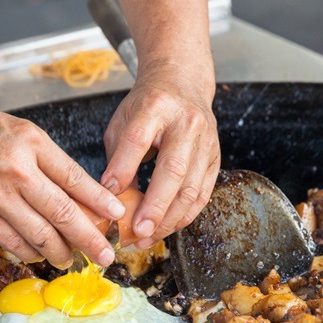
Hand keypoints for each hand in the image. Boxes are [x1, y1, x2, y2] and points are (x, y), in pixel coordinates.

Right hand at [0, 98, 124, 268]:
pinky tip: (39, 255)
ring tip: (72, 259)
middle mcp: (16, 168)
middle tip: (105, 255)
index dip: (99, 201)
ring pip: (40, 233)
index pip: (75, 177)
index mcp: (30, 141)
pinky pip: (11, 241)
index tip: (116, 215)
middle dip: (90, 238)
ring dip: (60, 252)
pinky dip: (29, 252)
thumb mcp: (13, 129)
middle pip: (64, 212)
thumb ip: (41, 158)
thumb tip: (73, 192)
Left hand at [100, 65, 218, 247]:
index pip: (138, 138)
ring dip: (169, 219)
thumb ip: (117, 157)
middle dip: (154, 205)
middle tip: (137, 231)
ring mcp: (206, 141)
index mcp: (156, 106)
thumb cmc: (147, 106)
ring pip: (191, 187)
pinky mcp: (215, 158)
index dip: (123, 168)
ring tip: (147, 238)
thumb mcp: (123, 121)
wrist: (182, 84)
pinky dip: (184, 216)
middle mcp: (186, 123)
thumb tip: (110, 198)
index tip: (107, 195)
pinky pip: (202, 194)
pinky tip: (166, 229)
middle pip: (173, 169)